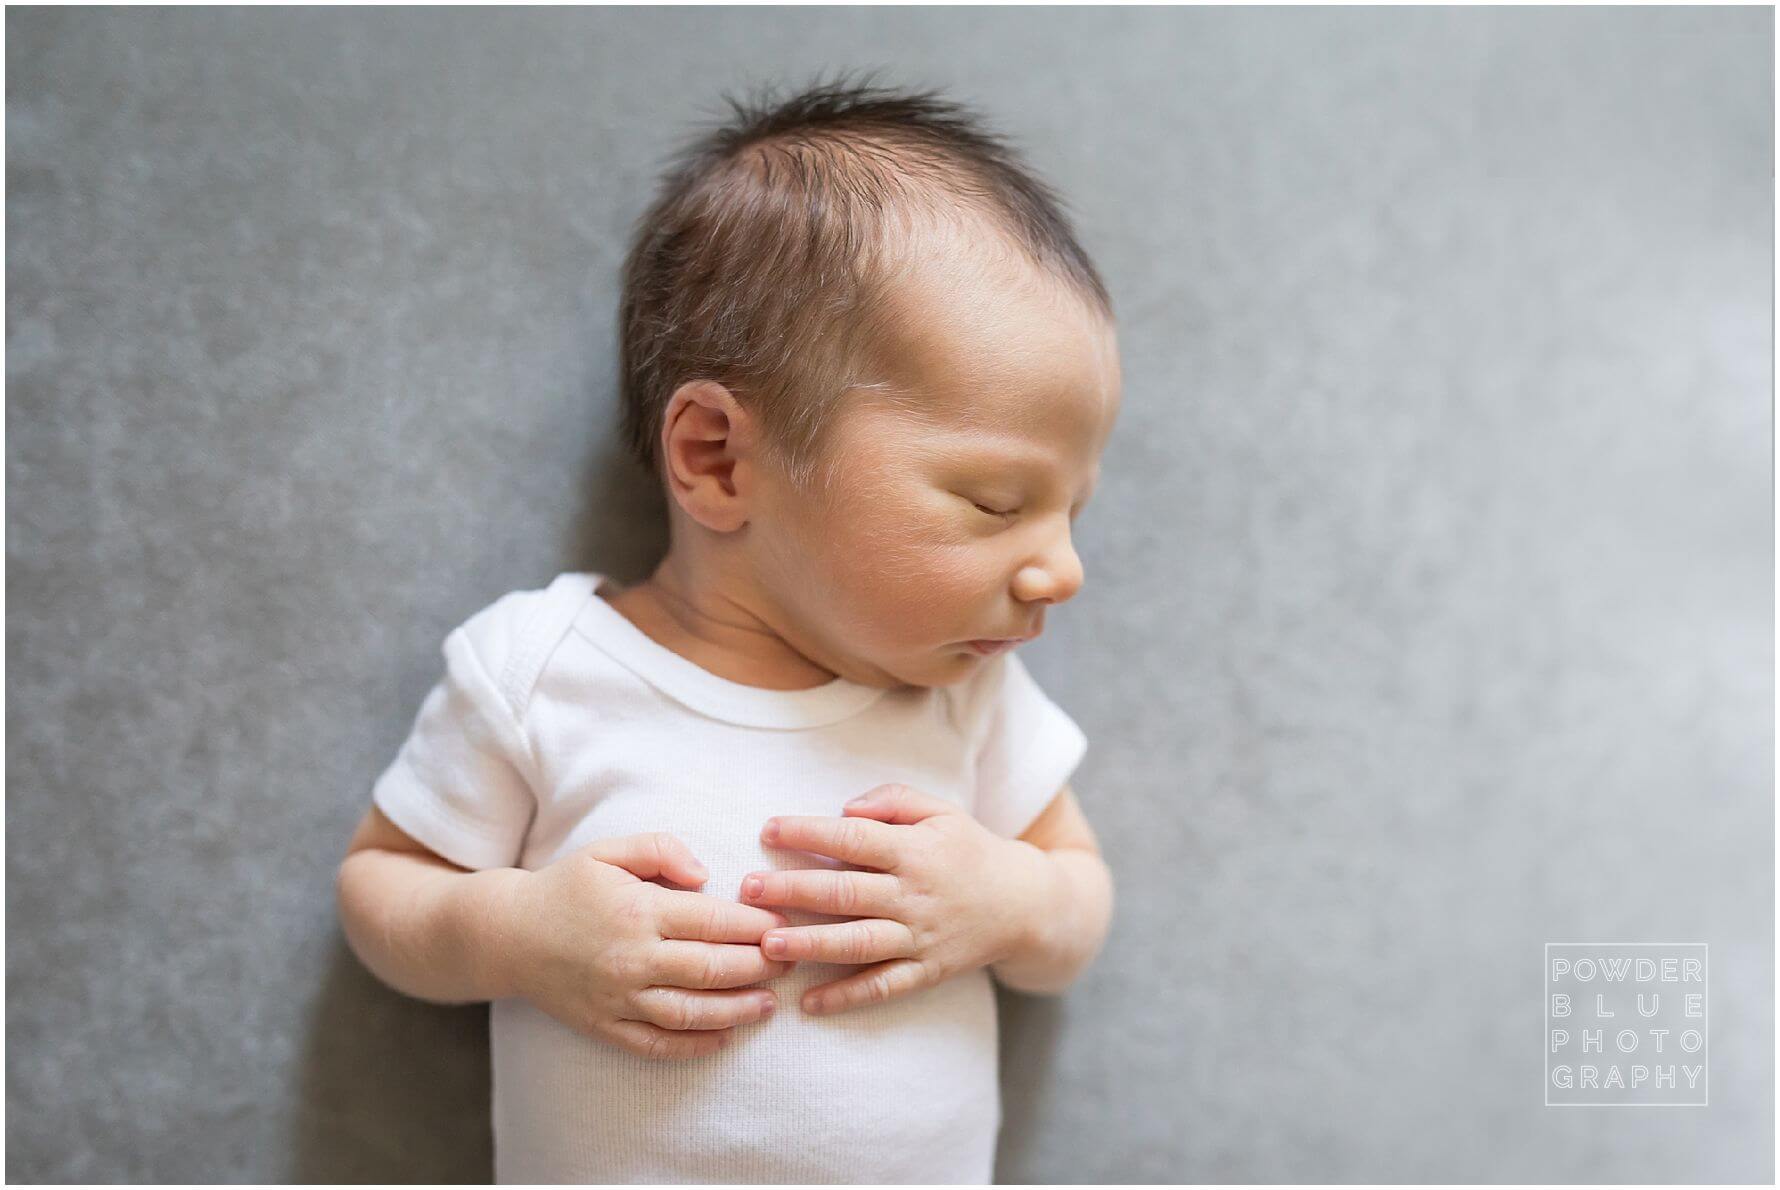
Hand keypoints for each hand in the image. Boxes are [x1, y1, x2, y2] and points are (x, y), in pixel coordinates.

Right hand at [498, 832, 795, 1059]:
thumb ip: (662, 849)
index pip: (714, 921)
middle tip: (790, 959)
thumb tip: (707, 876)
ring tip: (769, 1004)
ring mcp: (618, 998)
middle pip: (711, 968)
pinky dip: (695, 1045)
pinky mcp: (605, 1026)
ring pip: (691, 1012)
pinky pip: (657, 1044)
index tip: (784, 922)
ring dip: (737, 1010)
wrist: (506, 934)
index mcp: (638, 911)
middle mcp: (631, 958)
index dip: (757, 923)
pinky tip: (725, 1037)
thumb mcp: (609, 850)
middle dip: (760, 965)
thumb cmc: (566, 887)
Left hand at [740, 783, 1053, 1016]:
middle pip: (846, 892)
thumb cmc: (969, 849)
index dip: (809, 833)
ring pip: (859, 943)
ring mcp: (920, 937)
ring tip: (767, 943)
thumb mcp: (940, 810)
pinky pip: (883, 987)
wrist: (1025, 904)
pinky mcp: (926, 971)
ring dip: (811, 944)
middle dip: (793, 890)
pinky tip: (809, 1003)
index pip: (853, 839)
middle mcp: (915, 895)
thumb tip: (845, 811)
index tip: (768, 829)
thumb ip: (892, 800)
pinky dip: (847, 997)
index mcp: (915, 850)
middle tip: (747, 888)